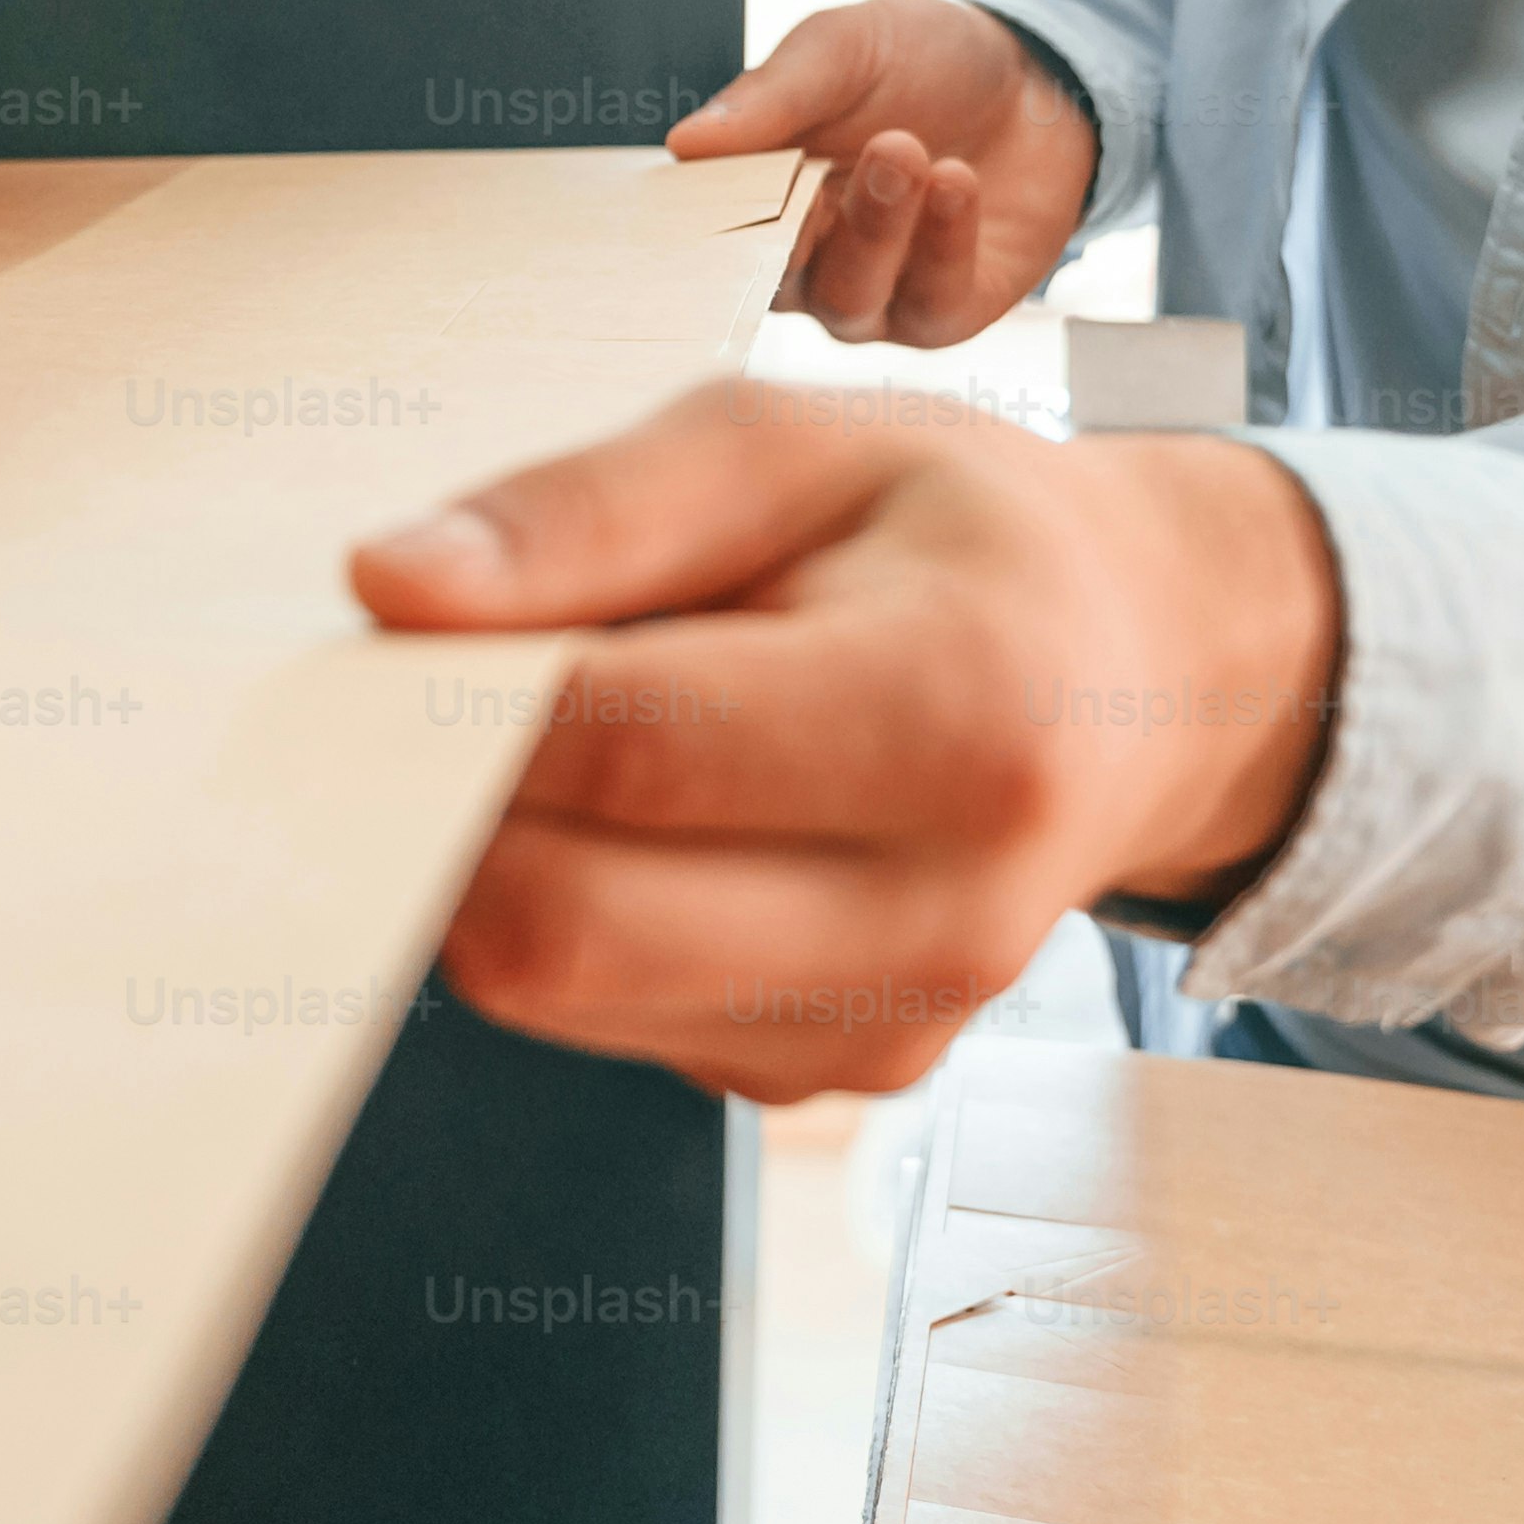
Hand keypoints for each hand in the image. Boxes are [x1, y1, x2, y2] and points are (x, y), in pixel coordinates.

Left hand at [351, 384, 1338, 1099]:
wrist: (1136, 679)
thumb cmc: (953, 537)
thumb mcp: (790, 442)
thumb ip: (584, 510)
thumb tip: (389, 587)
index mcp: (960, 712)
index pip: (629, 747)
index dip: (462, 703)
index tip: (387, 643)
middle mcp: (944, 909)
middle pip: (564, 926)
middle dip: (440, 818)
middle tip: (415, 709)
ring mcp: (892, 1027)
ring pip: (559, 994)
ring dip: (503, 872)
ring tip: (576, 741)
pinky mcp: (830, 1081)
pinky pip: (610, 1025)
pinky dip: (578, 923)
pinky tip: (653, 825)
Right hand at [670, 0, 1097, 348]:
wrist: (1037, 73)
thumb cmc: (923, 61)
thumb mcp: (841, 49)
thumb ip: (770, 99)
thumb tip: (685, 144)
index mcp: (762, 201)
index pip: (713, 238)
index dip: (718, 221)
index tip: (733, 187)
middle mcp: (809, 264)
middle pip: (775, 282)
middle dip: (804, 223)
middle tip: (838, 152)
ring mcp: (877, 295)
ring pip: (850, 300)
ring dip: (876, 227)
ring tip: (906, 150)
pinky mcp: (947, 310)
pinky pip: (930, 304)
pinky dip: (941, 244)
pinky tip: (956, 181)